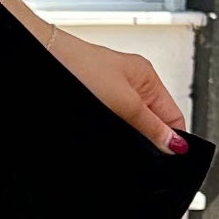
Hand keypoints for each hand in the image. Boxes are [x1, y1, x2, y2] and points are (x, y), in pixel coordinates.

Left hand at [40, 25, 193, 156]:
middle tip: (146, 158)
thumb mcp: (124, 102)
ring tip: (124, 147)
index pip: (173, 117)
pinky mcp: (92, 99)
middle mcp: (130, 84)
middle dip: (149, 141)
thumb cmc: (80, 67)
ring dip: (130, 137)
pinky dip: (111, 132)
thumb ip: (150, 125)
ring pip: (131, 124)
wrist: (43, 58)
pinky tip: (104, 137)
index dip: (173, 139)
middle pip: (152, 122)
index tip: (171, 160)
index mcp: (147, 79)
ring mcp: (110, 92)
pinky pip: (112, 121)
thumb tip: (176, 144)